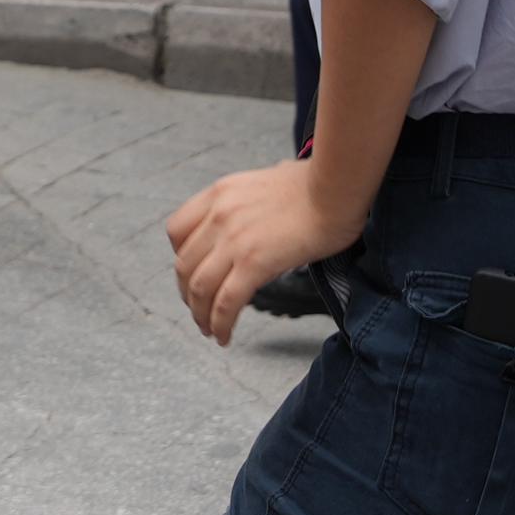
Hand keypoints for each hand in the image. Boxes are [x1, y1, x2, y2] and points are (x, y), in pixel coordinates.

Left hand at [166, 157, 357, 343]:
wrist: (338, 188)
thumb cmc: (317, 184)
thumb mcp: (268, 178)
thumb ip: (254, 198)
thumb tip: (262, 206)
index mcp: (220, 193)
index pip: (176, 231)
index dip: (181, 259)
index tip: (192, 275)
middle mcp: (219, 215)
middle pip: (184, 265)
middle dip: (188, 294)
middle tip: (199, 310)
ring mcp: (233, 239)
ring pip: (199, 288)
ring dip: (200, 315)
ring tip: (210, 330)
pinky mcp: (254, 263)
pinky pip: (225, 302)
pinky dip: (219, 324)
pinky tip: (224, 336)